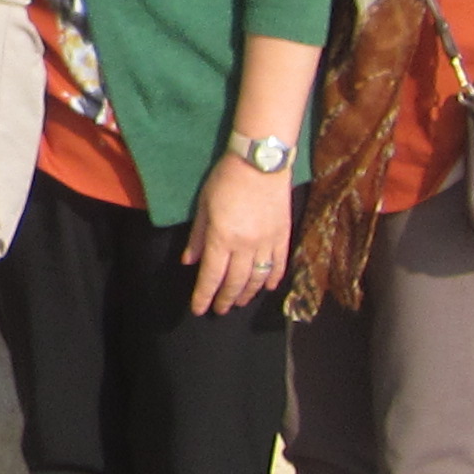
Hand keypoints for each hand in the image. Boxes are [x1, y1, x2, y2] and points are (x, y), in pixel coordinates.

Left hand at [182, 153, 293, 316]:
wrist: (261, 163)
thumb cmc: (225, 180)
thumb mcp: (203, 206)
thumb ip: (198, 237)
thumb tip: (190, 262)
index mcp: (222, 238)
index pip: (211, 276)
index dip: (204, 295)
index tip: (199, 309)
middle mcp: (245, 246)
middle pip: (235, 282)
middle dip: (225, 299)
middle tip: (220, 310)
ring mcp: (267, 243)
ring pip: (258, 278)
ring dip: (248, 294)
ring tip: (239, 302)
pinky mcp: (283, 236)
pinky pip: (279, 265)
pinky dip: (273, 279)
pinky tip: (268, 288)